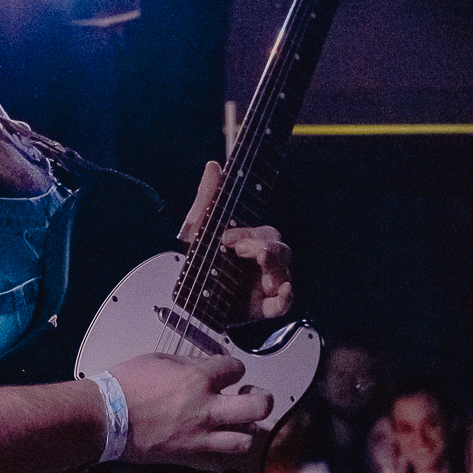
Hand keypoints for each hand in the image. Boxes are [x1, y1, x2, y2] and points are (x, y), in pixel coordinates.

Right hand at [108, 353, 270, 468]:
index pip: (237, 369)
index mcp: (199, 380)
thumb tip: (206, 365)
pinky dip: (220, 456)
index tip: (228, 372)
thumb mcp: (159, 359)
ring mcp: (200, 437)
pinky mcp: (189, 457)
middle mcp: (206, 409)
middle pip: (258, 407)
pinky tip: (215, 446)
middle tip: (253, 396)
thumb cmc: (125, 386)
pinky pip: (218, 463)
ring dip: (245, 431)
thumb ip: (189, 363)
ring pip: (245, 440)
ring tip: (237, 424)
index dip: (233, 369)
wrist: (105, 417)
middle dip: (262, 399)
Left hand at [180, 162, 292, 321]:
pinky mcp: (263, 306)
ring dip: (274, 268)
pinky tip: (282, 291)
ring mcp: (265, 284)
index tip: (227, 237)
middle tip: (241, 250)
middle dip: (263, 247)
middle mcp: (263, 261)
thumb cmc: (198, 264)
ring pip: (283, 272)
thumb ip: (208, 199)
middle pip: (279, 248)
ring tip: (260, 265)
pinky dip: (286, 297)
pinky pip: (283, 303)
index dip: (250, 233)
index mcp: (252, 242)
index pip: (263, 232)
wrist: (186, 303)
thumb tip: (214, 166)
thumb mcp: (197, 230)